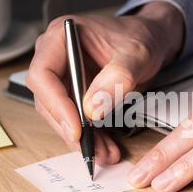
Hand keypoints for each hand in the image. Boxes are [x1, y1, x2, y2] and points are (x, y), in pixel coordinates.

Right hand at [26, 2, 183, 163]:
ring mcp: (64, 76)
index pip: (42, 74)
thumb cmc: (141, 38)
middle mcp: (56, 57)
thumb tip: (93, 109)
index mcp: (62, 37)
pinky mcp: (75, 92)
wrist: (150, 40)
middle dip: (71, 129)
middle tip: (93, 150)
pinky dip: (90, 136)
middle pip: (48, 100)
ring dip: (82, 138)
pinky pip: (76, 118)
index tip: (77, 128)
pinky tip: (105, 148)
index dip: (56, 104)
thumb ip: (118, 76)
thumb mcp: (137, 54)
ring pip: (61, 114)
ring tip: (105, 154)